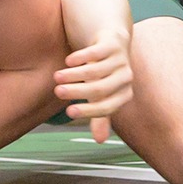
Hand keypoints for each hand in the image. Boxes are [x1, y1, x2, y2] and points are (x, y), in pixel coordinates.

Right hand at [54, 27, 133, 143]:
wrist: (113, 42)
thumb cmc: (105, 75)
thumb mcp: (101, 96)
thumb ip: (100, 116)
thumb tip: (100, 141)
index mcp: (124, 94)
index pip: (107, 107)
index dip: (88, 111)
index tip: (68, 112)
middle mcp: (126, 77)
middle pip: (99, 89)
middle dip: (77, 91)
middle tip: (57, 92)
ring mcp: (121, 59)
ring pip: (95, 70)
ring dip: (73, 74)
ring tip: (56, 77)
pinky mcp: (113, 43)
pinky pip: (95, 52)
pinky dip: (80, 57)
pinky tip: (68, 61)